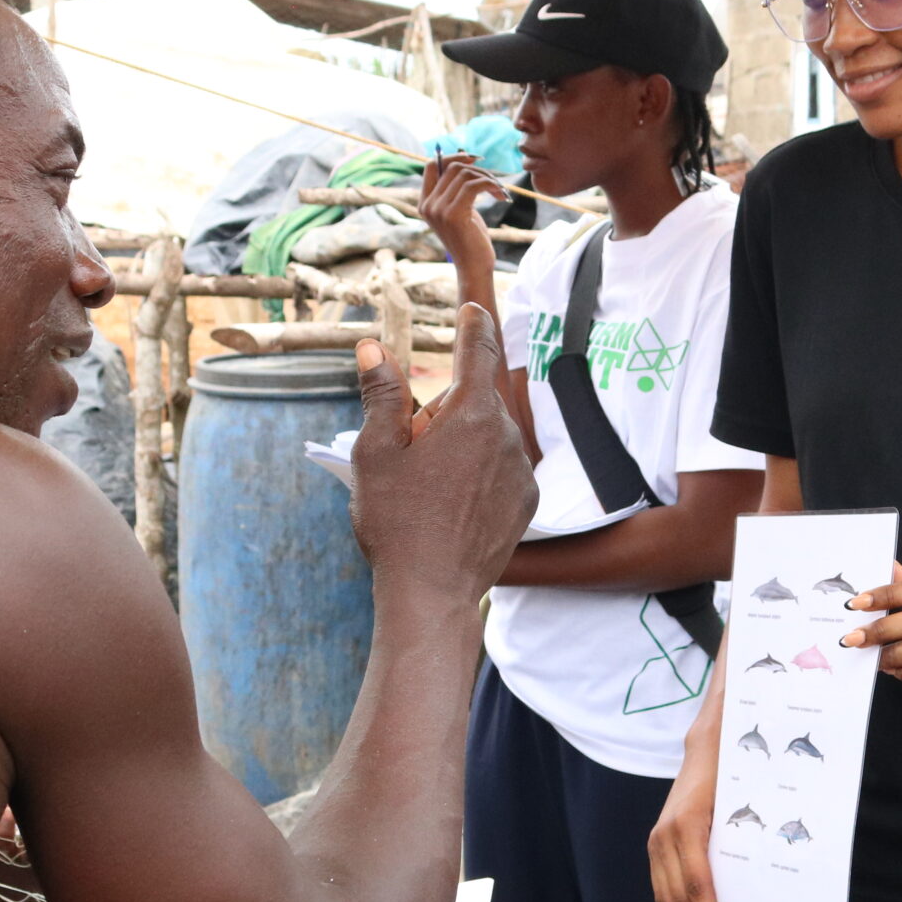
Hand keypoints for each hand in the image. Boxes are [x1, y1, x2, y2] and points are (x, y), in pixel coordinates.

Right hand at [348, 307, 535, 606]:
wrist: (432, 593)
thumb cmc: (397, 521)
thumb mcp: (375, 452)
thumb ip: (381, 394)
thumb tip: (374, 347)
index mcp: (473, 415)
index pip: (479, 351)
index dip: (475, 325)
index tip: (475, 308)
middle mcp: (509, 437)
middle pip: (476, 402)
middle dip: (446, 412)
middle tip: (411, 452)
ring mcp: (522, 472)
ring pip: (490, 439)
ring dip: (463, 445)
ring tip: (429, 489)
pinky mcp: (526, 504)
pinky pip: (501, 471)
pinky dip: (479, 475)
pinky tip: (451, 507)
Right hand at [418, 153, 504, 267]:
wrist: (474, 268)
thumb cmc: (471, 240)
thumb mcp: (460, 211)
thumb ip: (456, 190)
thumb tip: (465, 161)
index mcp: (425, 203)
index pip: (431, 165)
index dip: (453, 157)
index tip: (474, 158)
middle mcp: (428, 205)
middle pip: (451, 167)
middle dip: (477, 169)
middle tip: (495, 180)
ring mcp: (438, 210)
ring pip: (464, 175)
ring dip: (487, 178)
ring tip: (500, 191)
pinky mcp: (454, 215)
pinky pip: (474, 185)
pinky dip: (490, 185)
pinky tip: (501, 195)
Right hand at [649, 721, 727, 901]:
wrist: (706, 748)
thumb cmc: (730, 775)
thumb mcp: (739, 809)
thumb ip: (741, 845)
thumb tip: (759, 888)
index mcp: (686, 827)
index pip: (697, 886)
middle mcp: (664, 836)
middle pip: (677, 899)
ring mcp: (656, 840)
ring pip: (665, 897)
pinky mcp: (655, 843)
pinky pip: (661, 886)